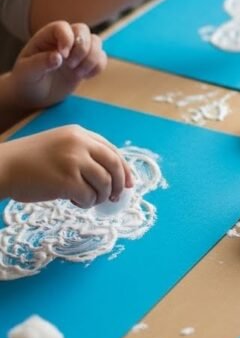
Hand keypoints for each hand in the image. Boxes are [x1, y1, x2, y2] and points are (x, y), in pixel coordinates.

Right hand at [0, 125, 132, 205]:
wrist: (4, 166)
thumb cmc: (30, 161)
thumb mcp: (59, 145)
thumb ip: (83, 153)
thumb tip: (113, 176)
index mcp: (79, 134)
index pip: (111, 150)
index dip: (124, 168)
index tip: (129, 183)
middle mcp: (79, 144)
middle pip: (114, 165)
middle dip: (119, 184)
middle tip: (116, 197)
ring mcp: (74, 162)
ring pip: (104, 183)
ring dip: (100, 196)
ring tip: (87, 199)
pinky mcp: (67, 181)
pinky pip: (89, 197)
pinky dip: (86, 203)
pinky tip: (74, 202)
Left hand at [6, 22, 105, 112]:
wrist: (33, 96)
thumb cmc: (26, 81)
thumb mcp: (27, 72)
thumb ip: (40, 63)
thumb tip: (58, 57)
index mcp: (47, 37)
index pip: (62, 27)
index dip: (67, 38)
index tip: (63, 56)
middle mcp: (64, 40)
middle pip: (83, 30)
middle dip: (82, 48)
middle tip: (70, 65)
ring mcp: (77, 52)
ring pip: (96, 42)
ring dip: (91, 58)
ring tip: (77, 73)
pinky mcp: (86, 64)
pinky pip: (102, 59)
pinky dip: (97, 67)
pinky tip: (85, 77)